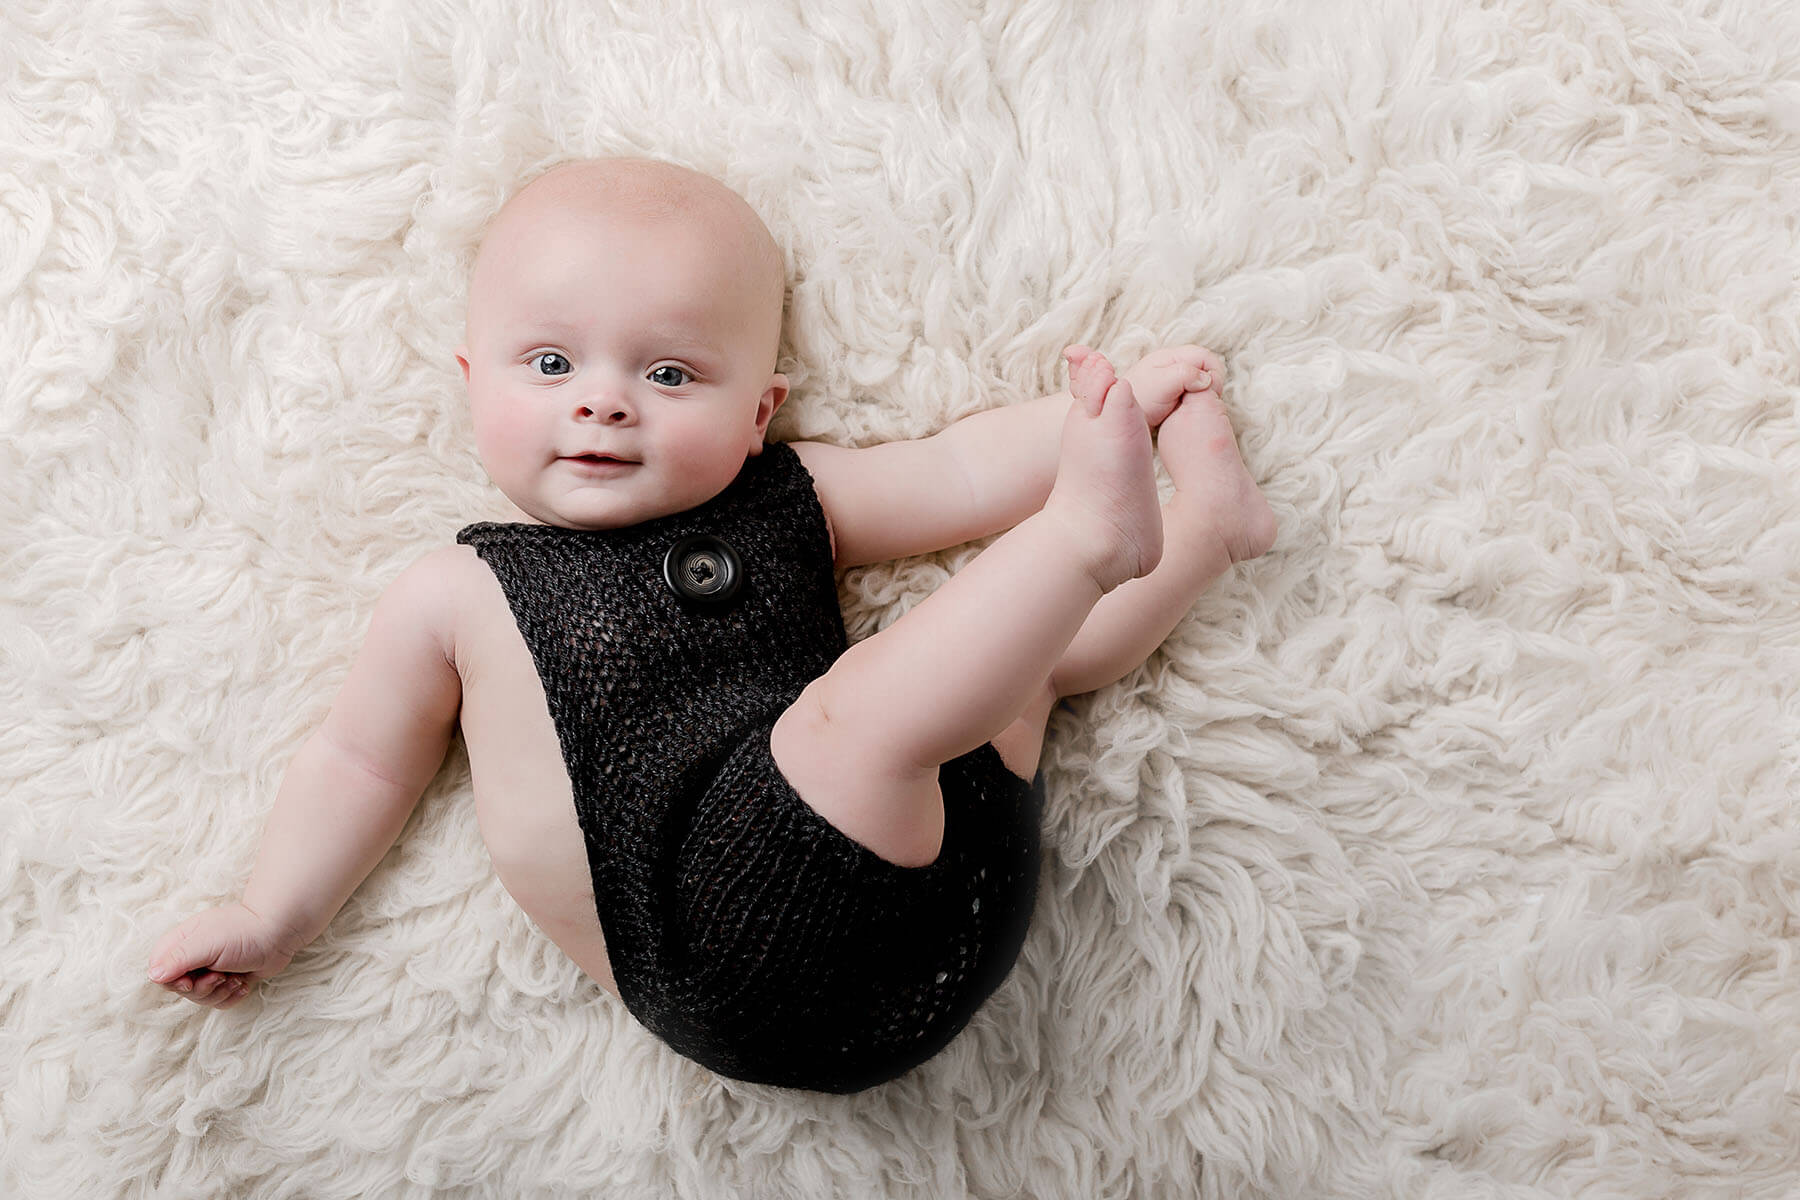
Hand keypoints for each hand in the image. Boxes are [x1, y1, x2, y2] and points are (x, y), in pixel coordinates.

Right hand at [147, 901, 299, 1008]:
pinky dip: (232, 996)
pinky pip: (220, 1001)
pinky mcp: (228, 980)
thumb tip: (153, 976)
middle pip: (181, 990)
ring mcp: (210, 969)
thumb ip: (178, 959)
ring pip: (201, 998)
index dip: (172, 982)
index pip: (159, 972)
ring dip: (220, 993)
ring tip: (236, 978)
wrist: (279, 934)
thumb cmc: (242, 933)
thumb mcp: (206, 944)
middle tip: (220, 976)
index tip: (190, 980)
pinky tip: (243, 983)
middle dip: (202, 989)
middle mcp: (193, 957)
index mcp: (181, 943)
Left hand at [1068, 343, 1225, 429]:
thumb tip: (1206, 379)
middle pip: (1206, 369)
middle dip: (1211, 385)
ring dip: (1203, 395)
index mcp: (1171, 357)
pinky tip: (1188, 415)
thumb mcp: (1162, 385)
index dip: (1214, 373)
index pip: (1206, 357)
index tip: (1210, 392)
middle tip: (1205, 403)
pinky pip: (1193, 396)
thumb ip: (1184, 375)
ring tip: (1195, 409)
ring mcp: (1172, 381)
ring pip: (1201, 384)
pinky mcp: (1172, 396)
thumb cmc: (1138, 399)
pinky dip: (1195, 404)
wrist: (1116, 418)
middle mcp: (1173, 366)